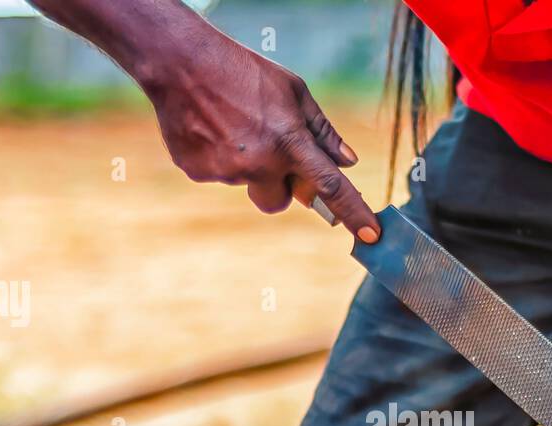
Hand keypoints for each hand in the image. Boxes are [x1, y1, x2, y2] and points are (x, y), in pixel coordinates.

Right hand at [138, 20, 378, 241]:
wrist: (180, 62)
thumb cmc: (244, 71)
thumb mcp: (293, 91)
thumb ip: (322, 131)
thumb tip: (347, 161)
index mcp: (289, 142)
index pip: (331, 187)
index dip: (354, 214)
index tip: (371, 236)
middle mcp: (260, 163)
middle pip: (279, 202)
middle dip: (277, 186)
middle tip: (266, 151)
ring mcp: (227, 171)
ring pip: (246, 184)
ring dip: (245, 164)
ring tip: (231, 125)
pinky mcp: (199, 172)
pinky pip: (217, 175)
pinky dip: (217, 157)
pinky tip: (209, 128)